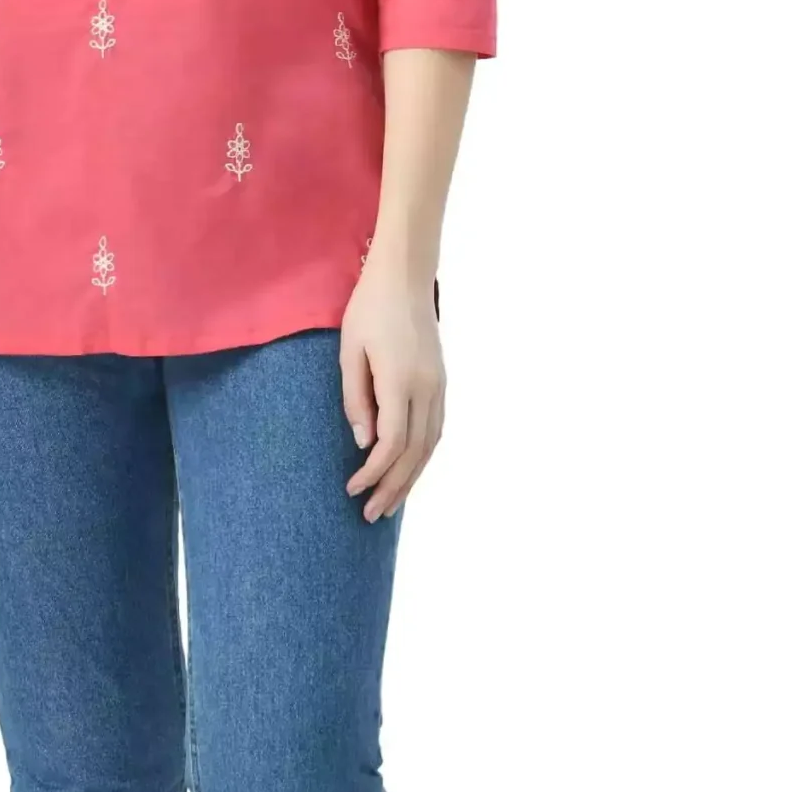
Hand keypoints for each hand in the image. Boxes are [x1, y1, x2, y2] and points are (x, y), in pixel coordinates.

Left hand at [339, 257, 444, 520]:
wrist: (405, 276)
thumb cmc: (368, 309)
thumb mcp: (349, 351)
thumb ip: (355, 399)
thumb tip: (363, 443)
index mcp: (401, 381)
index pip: (392, 444)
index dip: (373, 473)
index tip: (352, 490)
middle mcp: (427, 388)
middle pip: (414, 453)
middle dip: (393, 488)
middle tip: (370, 515)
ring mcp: (439, 386)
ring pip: (431, 446)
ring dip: (411, 479)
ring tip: (391, 504)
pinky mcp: (442, 382)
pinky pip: (437, 430)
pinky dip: (423, 457)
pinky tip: (409, 471)